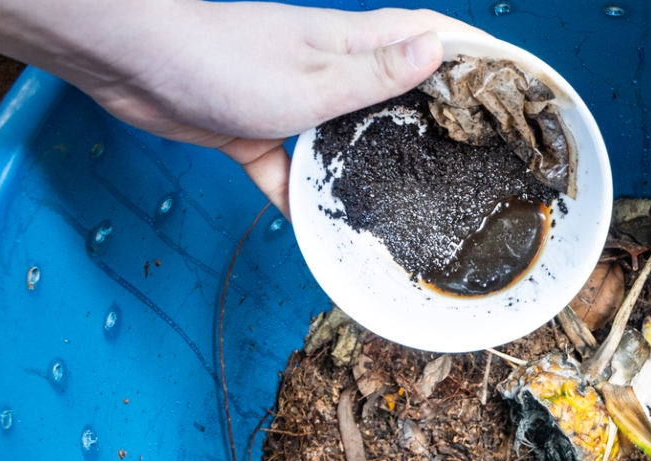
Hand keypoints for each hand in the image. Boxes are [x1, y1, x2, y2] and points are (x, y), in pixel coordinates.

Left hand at [0, 1, 483, 216]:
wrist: (133, 64)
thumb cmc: (222, 59)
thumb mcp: (314, 78)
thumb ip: (376, 75)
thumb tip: (440, 52)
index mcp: (353, 43)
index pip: (431, 35)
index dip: (475, 53)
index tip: (516, 80)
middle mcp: (330, 68)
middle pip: (395, 93)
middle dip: (433, 120)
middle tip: (472, 158)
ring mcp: (293, 100)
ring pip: (346, 140)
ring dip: (370, 168)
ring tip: (408, 205)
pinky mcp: (257, 130)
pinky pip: (291, 172)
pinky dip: (303, 200)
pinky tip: (317, 235)